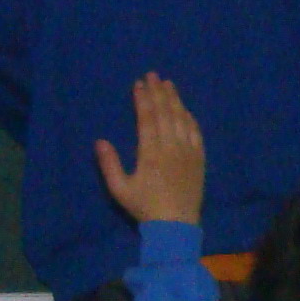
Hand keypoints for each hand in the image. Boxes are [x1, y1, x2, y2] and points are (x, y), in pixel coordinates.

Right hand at [95, 75, 207, 226]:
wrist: (176, 225)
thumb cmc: (145, 207)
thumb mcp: (120, 189)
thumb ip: (109, 164)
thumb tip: (100, 141)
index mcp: (150, 152)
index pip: (147, 118)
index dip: (142, 99)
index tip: (138, 84)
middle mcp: (171, 147)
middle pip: (165, 113)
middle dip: (158, 92)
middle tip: (153, 75)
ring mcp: (188, 151)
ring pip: (181, 119)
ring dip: (175, 99)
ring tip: (168, 84)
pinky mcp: (199, 158)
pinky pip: (195, 132)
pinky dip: (189, 117)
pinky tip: (184, 109)